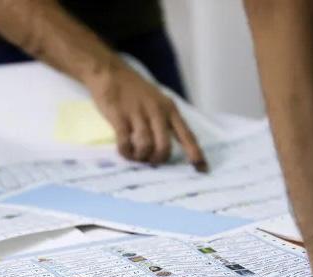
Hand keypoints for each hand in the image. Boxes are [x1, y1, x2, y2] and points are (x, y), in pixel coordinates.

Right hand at [86, 65, 207, 171]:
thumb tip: (166, 149)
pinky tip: (125, 151)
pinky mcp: (119, 116)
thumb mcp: (158, 101)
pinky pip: (125, 142)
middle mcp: (157, 111)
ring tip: (136, 155)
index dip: (195, 153)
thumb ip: (165, 121)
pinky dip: (126, 152)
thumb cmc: (135, 90)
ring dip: (141, 157)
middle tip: (150, 160)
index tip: (202, 169)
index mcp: (169, 109)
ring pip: (145, 146)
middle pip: (164, 146)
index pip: (187, 135)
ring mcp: (137, 113)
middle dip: (158, 159)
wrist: (110, 72)